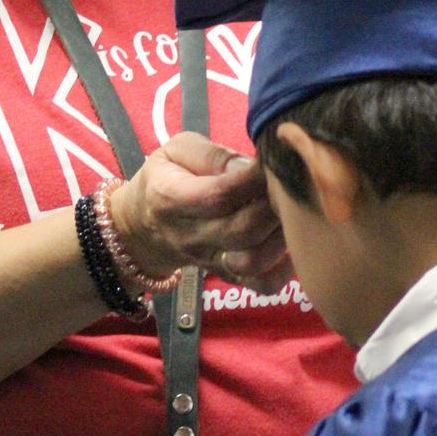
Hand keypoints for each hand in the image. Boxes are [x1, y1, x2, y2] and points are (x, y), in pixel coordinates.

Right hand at [112, 133, 290, 283]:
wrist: (143, 226)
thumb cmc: (165, 178)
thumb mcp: (176, 151)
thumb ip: (212, 154)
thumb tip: (250, 166)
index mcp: (171, 199)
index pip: (219, 195)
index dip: (254, 178)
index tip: (273, 159)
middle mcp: (189, 236)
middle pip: (243, 229)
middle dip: (276, 204)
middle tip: (291, 183)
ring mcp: (208, 261)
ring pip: (254, 260)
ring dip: (282, 236)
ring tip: (292, 210)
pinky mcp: (226, 276)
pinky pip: (260, 285)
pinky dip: (285, 271)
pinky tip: (293, 244)